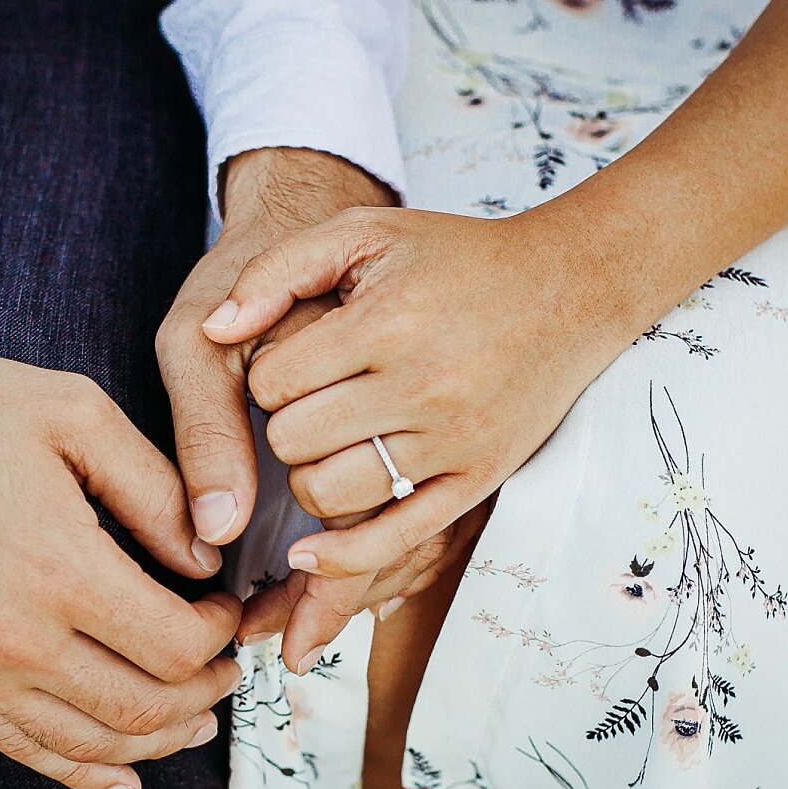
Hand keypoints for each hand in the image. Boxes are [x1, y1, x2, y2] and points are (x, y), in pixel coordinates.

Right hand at [0, 355, 242, 788]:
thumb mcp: (69, 411)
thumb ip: (153, 485)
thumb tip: (207, 557)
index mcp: (60, 569)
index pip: (177, 646)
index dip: (220, 635)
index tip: (224, 604)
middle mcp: (19, 640)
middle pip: (146, 708)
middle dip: (206, 693)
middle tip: (226, 663)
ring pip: (93, 746)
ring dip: (160, 741)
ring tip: (195, 718)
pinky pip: (26, 753)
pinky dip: (85, 776)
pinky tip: (124, 781)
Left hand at [159, 148, 453, 658]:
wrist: (570, 288)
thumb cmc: (456, 259)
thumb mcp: (365, 233)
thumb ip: (279, 269)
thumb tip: (217, 329)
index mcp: (388, 324)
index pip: (273, 381)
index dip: (268, 373)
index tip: (295, 360)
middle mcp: (422, 387)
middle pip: (292, 439)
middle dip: (285, 422)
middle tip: (313, 399)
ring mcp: (451, 442)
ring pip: (327, 492)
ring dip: (309, 472)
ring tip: (332, 438)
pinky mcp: (475, 481)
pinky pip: (393, 539)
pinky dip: (341, 555)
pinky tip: (306, 554)